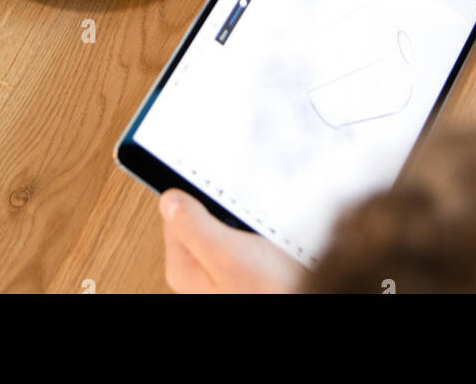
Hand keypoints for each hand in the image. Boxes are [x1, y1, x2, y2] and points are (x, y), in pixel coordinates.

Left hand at [160, 190, 301, 293]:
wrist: (306, 295)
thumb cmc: (270, 294)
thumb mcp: (228, 255)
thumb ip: (194, 226)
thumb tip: (169, 199)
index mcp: (184, 267)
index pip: (174, 210)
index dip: (196, 191)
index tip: (217, 181)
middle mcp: (200, 270)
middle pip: (202, 216)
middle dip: (225, 205)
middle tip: (245, 207)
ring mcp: (223, 270)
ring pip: (228, 224)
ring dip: (245, 217)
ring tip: (263, 223)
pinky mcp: (246, 269)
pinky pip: (247, 236)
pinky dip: (259, 229)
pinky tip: (272, 236)